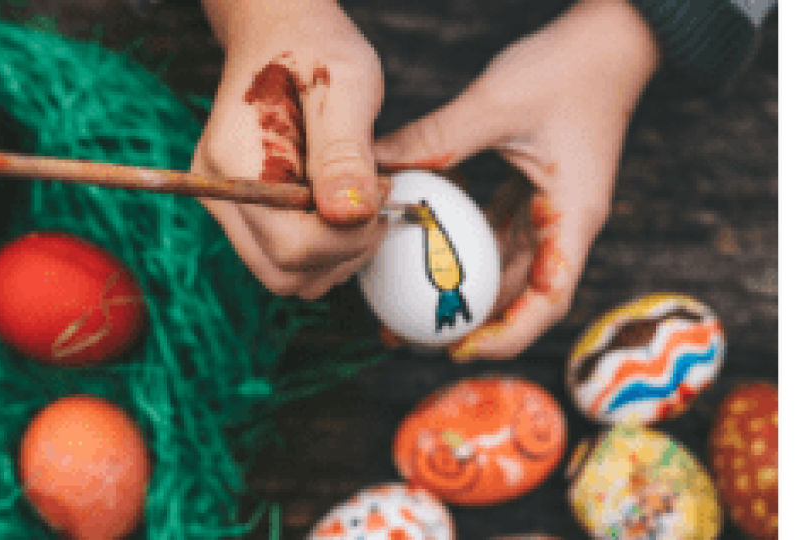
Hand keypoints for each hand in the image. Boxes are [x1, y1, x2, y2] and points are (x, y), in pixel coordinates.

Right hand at [192, 0, 386, 298]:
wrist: (280, 30)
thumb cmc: (316, 48)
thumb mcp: (345, 86)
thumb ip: (345, 153)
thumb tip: (349, 216)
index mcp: (235, 162)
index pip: (291, 248)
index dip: (348, 238)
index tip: (380, 194)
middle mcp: (218, 191)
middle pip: (283, 274)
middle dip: (343, 253)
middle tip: (374, 202)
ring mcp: (226, 204)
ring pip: (285, 275)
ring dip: (336, 255)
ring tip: (360, 199)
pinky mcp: (242, 210)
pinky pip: (285, 257)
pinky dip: (323, 247)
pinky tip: (343, 205)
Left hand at [374, 0, 659, 359]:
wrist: (609, 37)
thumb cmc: (567, 68)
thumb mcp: (496, 103)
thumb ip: (436, 140)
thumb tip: (374, 168)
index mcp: (572, 217)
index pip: (548, 300)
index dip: (507, 336)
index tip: (457, 349)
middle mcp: (564, 224)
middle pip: (519, 295)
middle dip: (469, 323)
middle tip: (408, 333)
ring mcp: (549, 210)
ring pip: (503, 267)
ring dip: (462, 287)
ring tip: (404, 302)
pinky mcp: (534, 192)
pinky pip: (495, 232)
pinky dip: (462, 245)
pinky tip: (421, 247)